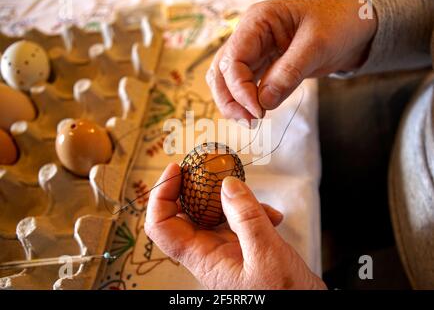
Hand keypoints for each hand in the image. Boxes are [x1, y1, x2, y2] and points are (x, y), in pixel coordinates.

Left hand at [145, 163, 326, 289]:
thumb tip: (226, 184)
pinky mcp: (241, 247)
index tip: (176, 170)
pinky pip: (237, 221)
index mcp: (203, 258)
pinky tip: (273, 216)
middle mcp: (208, 253)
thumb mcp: (267, 254)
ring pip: (214, 213)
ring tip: (256, 198)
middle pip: (186, 213)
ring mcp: (224, 250)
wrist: (303, 308)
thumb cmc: (283, 295)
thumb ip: (246, 218)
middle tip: (212, 168)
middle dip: (197, 187)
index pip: (162, 226)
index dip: (161, 196)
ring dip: (232, 199)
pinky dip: (252, 212)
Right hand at [206, 0, 376, 120]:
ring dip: (234, 102)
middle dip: (229, 98)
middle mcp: (251, 36)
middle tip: (248, 122)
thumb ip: (288, 73)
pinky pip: (246, 84)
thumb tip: (263, 103)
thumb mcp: (316, 45)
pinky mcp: (265, 66)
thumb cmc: (339, 23)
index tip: (257, 111)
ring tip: (250, 122)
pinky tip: (256, 113)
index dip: (240, 88)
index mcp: (258, 21)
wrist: (356, 26)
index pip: (233, 59)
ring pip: (229, 80)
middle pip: (222, 70)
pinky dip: (246, 100)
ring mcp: (256, 51)